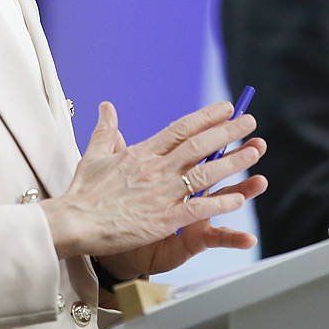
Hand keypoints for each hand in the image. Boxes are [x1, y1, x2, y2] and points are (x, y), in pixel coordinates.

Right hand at [39, 100, 265, 262]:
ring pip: (205, 173)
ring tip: (255, 150)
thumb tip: (106, 107)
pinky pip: (197, 208)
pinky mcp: (162, 219)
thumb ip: (106, 130)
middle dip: (228, 131)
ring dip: (233, 161)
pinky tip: (238, 198)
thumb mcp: (94, 154)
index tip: (225, 107)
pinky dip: (219, 202)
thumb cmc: (82, 191)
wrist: (73, 222)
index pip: (181, 129)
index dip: (206, 117)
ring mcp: (161, 194)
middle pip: (199, 145)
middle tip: (249, 121)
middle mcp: (155, 169)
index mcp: (142, 152)